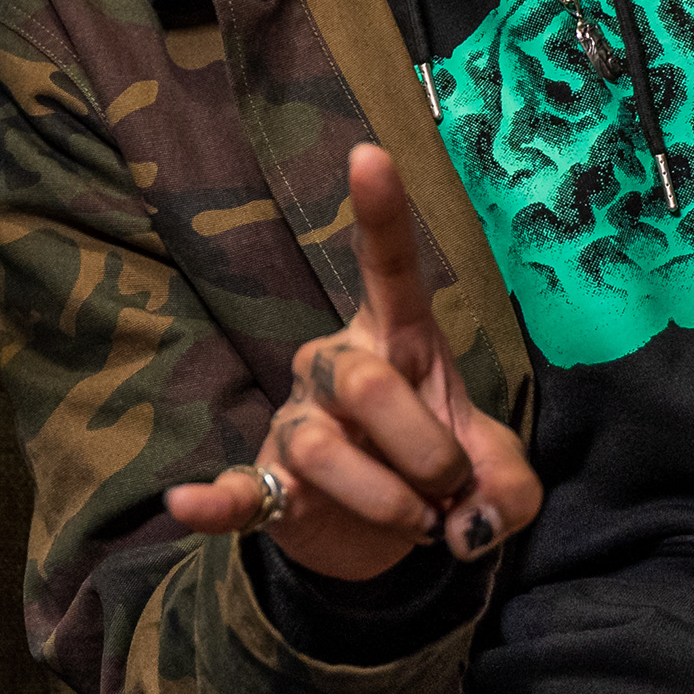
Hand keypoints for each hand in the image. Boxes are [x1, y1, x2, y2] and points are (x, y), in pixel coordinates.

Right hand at [163, 146, 542, 579]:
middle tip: (451, 492)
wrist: (388, 540)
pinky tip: (187, 503)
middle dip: (426, 451)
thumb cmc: (443, 477)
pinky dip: (214, 501)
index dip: (380, 214)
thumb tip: (464, 529)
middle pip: (366, 382)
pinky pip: (236, 489)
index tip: (369, 153)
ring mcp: (297, 421)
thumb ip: (507, 496)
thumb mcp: (500, 483)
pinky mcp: (266, 483)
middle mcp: (337, 365)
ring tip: (417, 524)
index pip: (387, 266)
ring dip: (389, 502)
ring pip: (324, 449)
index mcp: (397, 340)